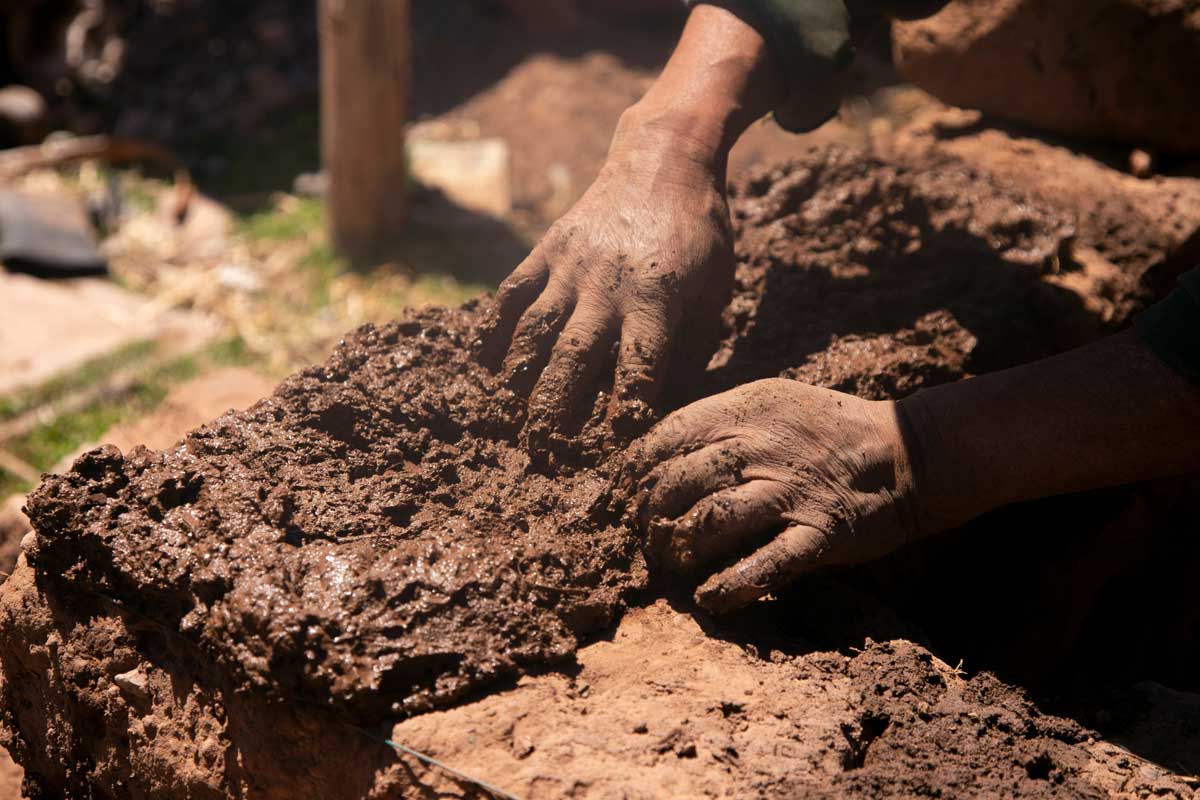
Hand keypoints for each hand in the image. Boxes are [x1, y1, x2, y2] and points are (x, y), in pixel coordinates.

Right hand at [479, 114, 734, 449]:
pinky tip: (484, 367)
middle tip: (543, 453)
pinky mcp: (546, 249)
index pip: (638, 370)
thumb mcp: (715, 292)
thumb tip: (662, 406)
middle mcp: (608, 286)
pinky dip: (493, 331)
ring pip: (535, 329)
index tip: (612, 454)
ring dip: (520, 378)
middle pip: (574, 357)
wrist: (664, 161)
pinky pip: (511, 294)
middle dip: (555, 410)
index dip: (624, 415)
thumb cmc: (700, 238)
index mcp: (657, 300)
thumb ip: (690, 349)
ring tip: (510, 420)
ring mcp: (571, 266)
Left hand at [626, 378, 922, 612]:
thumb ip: (721, 420)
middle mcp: (762, 449)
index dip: (638, 470)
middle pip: (679, 483)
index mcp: (745, 412)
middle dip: (652, 516)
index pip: (668, 437)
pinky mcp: (819, 534)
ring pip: (711, 522)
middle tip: (648, 537)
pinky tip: (709, 598)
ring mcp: (790, 492)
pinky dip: (730, 586)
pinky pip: (765, 565)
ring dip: (680, 549)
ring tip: (672, 564)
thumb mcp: (773, 402)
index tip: (629, 494)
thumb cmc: (831, 429)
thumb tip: (660, 450)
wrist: (910, 453)